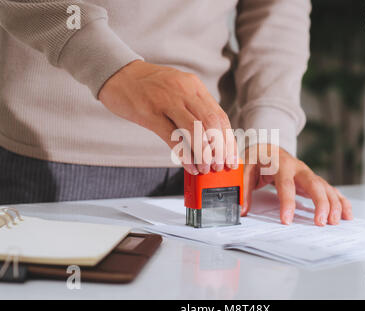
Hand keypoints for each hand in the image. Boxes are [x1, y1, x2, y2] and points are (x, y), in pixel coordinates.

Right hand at [98, 60, 237, 174]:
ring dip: (204, 154)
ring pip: (195, 130)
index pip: (220, 116)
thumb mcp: (178, 89)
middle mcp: (184, 91)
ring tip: (206, 168)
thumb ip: (195, 107)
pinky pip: (172, 137)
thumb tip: (212, 137)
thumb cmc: (148, 86)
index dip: (228, 140)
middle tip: (220, 166)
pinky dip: (184, 155)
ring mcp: (167, 101)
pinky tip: (189, 166)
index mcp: (194, 86)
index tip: (231, 157)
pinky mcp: (149, 113)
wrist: (118, 73)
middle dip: (220, 149)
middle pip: (212, 123)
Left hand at [242, 144, 352, 225]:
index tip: (286, 220)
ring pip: (325, 188)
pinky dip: (341, 202)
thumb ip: (245, 188)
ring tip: (335, 222)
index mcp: (281, 165)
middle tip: (320, 222)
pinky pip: (330, 191)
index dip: (287, 202)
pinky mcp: (314, 181)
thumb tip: (242, 209)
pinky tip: (347, 215)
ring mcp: (309, 174)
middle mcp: (299, 168)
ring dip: (333, 204)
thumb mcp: (247, 168)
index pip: (285, 185)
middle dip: (320, 203)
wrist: (269, 147)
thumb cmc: (258, 158)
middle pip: (314, 184)